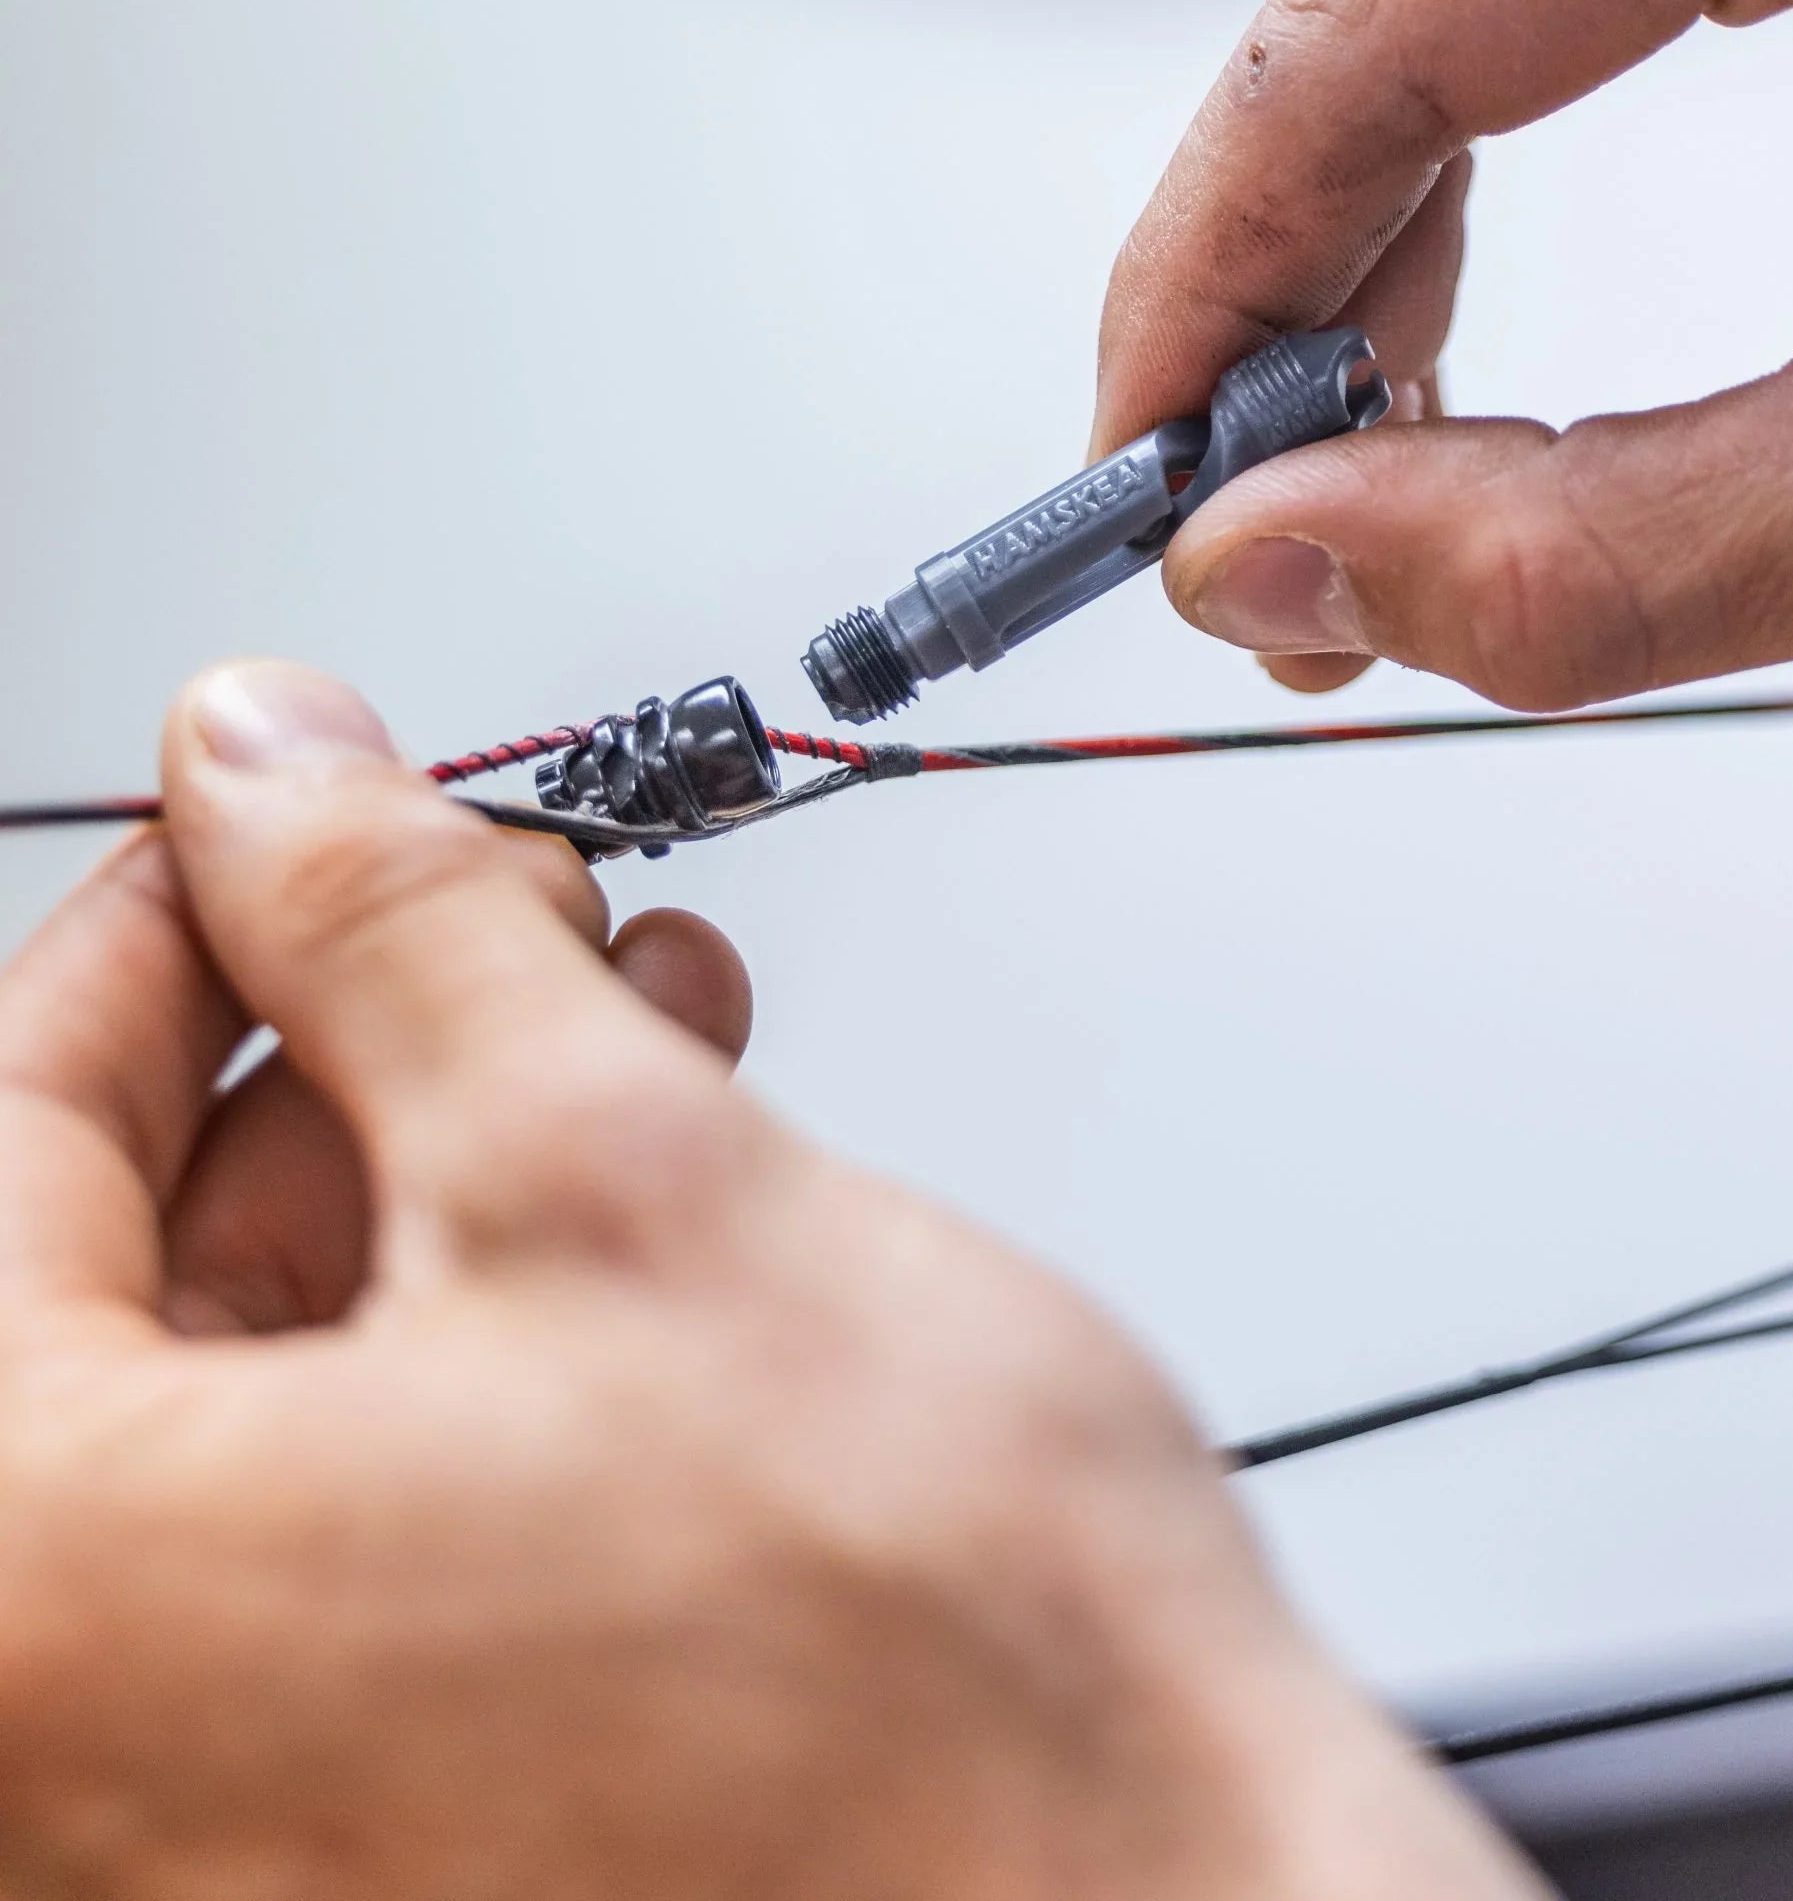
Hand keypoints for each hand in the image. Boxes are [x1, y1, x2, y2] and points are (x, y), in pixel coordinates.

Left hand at [0, 661, 1540, 1899]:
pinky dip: (469, 1337)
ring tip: (599, 1023)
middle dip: (340, 1041)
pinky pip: (351, 1526)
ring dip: (432, 1165)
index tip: (269, 817)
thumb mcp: (619, 1171)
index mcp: (49, 1601)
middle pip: (130, 1268)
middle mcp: (91, 1759)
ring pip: (266, 1387)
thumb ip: (385, 928)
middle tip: (479, 908)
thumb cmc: (933, 1687)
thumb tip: (262, 765)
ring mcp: (226, 1822)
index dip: (169, 919)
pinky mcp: (373, 1842)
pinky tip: (621, 1204)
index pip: (7, 1135)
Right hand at [1095, 0, 1792, 709]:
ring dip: (1383, 111)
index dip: (1202, 260)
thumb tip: (1290, 571)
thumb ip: (1593, 557)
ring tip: (1378, 355)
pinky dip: (1511, 2)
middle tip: (1273, 496)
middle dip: (1287, 235)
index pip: (1372, 8)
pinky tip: (1519, 159)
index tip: (1147, 466)